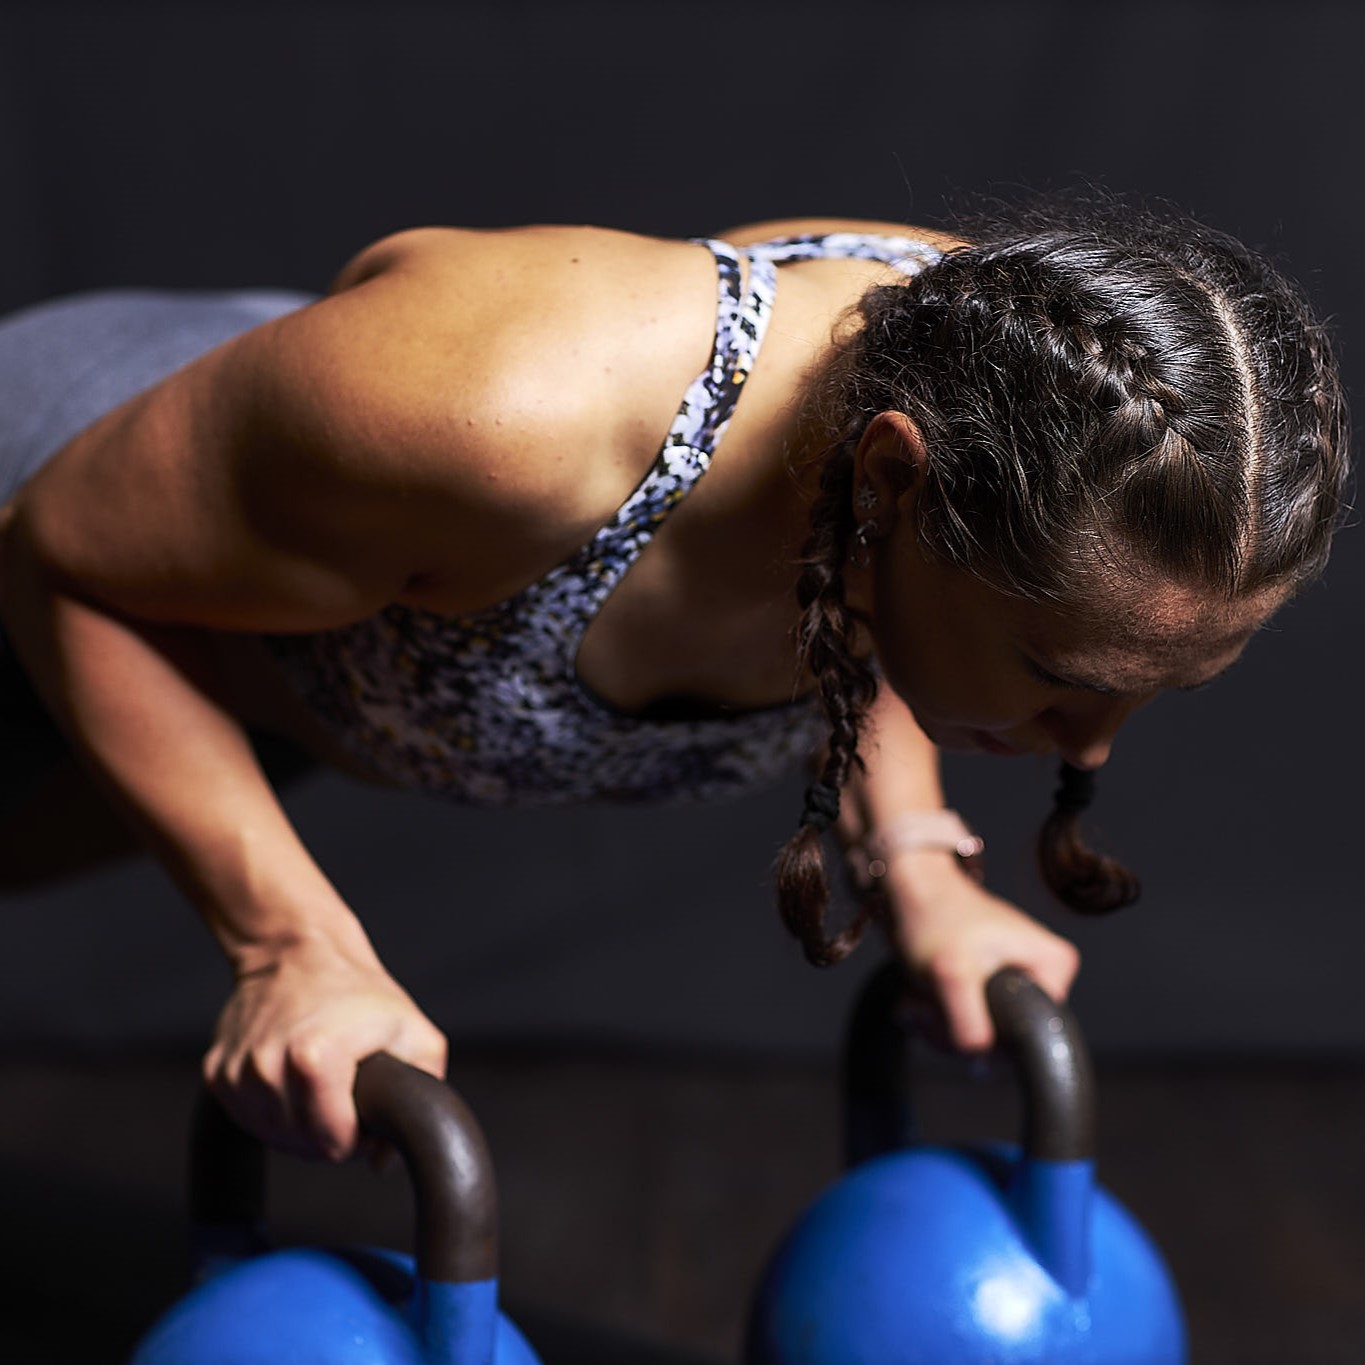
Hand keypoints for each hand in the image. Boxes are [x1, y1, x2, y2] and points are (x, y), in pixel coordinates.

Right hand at [203, 934, 446, 1160]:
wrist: (299, 953)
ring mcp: (236, 1073)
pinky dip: (273, 1111)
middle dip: (329, 1131)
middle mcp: (265, 1068)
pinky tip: (291, 1081)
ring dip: (300, 1124)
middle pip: (302, 1147)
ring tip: (320, 1082)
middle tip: (345, 1091)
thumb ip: (421, 1095)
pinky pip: (249, 1120)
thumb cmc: (359, 993)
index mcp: (313, 1059)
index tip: (363, 1107)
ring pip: (274, 1137)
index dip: (357, 1136)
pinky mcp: (216, 1074)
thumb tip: (382, 1159)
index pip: (333, 1144)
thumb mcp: (415, 1033)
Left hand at [881, 851, 1079, 1053]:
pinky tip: (918, 1001)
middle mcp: (1047, 973)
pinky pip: (971, 1020)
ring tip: (917, 1000)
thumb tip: (983, 1058)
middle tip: (926, 1009)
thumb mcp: (952, 972)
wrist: (911, 890)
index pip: (1034, 1034)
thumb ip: (970, 1019)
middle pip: (1008, 1038)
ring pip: (985, 1033)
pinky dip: (940, 1017)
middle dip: (957, 1032)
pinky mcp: (994, 985)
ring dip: (942, 1027)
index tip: (953, 1014)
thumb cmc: (935, 919)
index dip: (991, 1037)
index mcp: (1056, 965)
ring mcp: (1020, 979)